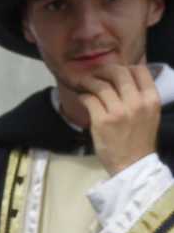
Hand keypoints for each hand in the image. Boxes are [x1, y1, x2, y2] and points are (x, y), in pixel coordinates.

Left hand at [78, 58, 161, 177]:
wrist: (133, 165)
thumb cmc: (140, 140)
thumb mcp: (150, 114)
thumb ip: (140, 96)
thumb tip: (124, 76)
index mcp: (151, 99)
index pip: (139, 70)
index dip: (125, 66)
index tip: (115, 72)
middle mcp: (136, 102)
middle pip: (118, 72)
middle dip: (104, 70)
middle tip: (96, 75)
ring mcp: (118, 111)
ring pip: (100, 84)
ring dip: (89, 81)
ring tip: (84, 84)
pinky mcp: (101, 121)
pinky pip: (89, 99)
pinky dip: (83, 95)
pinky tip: (82, 97)